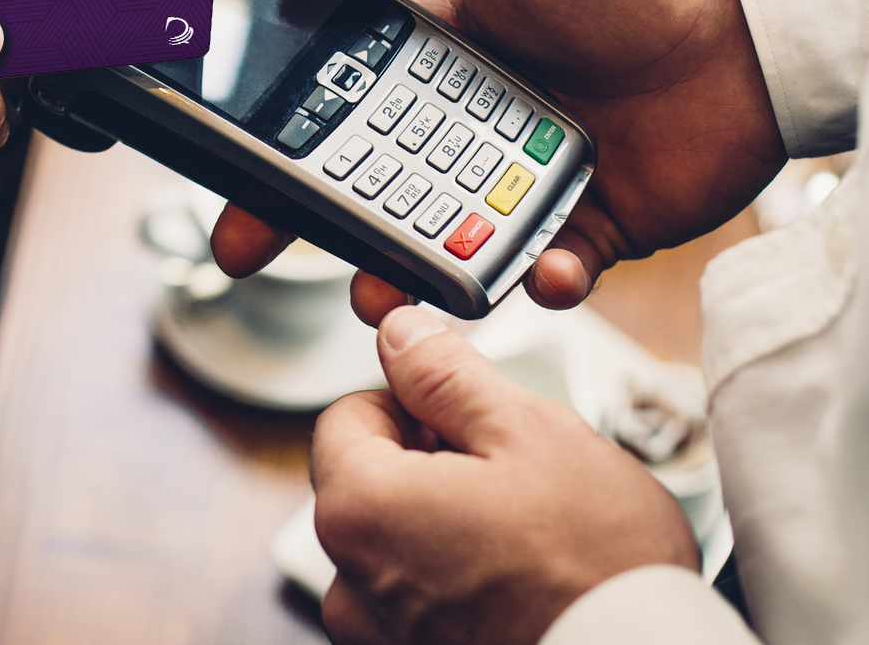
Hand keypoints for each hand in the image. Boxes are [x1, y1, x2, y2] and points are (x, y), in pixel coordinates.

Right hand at [212, 0, 786, 313]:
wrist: (748, 22)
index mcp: (437, 53)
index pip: (339, 106)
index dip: (282, 146)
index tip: (236, 182)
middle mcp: (469, 119)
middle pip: (371, 183)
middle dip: (312, 224)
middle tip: (254, 257)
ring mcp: (524, 174)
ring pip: (443, 240)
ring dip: (406, 272)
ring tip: (385, 293)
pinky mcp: (589, 222)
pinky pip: (546, 267)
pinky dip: (539, 279)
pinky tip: (544, 269)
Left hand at [313, 304, 698, 643]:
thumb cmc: (600, 573)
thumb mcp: (525, 432)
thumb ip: (444, 374)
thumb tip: (399, 334)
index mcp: (361, 511)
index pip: (348, 415)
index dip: (410, 401)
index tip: (464, 414)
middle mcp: (352, 585)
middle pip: (371, 481)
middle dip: (432, 465)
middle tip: (511, 477)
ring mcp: (384, 640)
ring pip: (399, 544)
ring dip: (447, 527)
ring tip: (526, 538)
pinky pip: (421, 602)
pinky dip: (459, 585)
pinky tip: (523, 586)